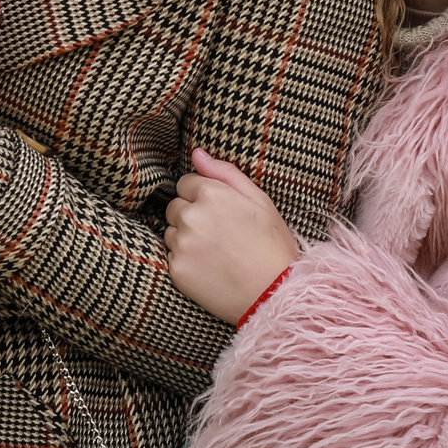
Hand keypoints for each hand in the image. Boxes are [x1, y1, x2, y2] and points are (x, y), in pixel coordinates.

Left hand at [164, 148, 300, 322]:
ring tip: (216, 252)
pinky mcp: (176, 269)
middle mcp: (191, 216)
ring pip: (172, 231)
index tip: (221, 212)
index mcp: (211, 194)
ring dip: (186, 237)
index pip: (186, 183)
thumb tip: (196, 153)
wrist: (275, 293)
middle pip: (175, 206)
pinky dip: (186, 260)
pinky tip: (210, 267)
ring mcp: (182, 244)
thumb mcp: (259, 200)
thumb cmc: (272, 245)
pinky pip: (172, 256)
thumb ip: (224, 172)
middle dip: (192, 215)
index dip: (203, 196)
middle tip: (220, 234)